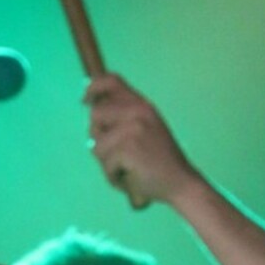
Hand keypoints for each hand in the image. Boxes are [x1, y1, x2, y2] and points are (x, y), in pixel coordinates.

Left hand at [85, 73, 199, 208]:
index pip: (112, 81)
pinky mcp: (128, 148)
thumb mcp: (142, 129)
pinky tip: (130, 176)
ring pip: (96, 144)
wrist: (180, 183)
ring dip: (107, 161)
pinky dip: (113, 176)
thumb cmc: (157, 162)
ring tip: (126, 167)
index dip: (93, 87)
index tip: (85, 99)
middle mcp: (137, 111)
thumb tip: (92, 108)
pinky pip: (105, 164)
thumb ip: (121, 117)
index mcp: (141, 104)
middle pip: (95, 114)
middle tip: (116, 154)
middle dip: (98, 137)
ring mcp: (133, 128)